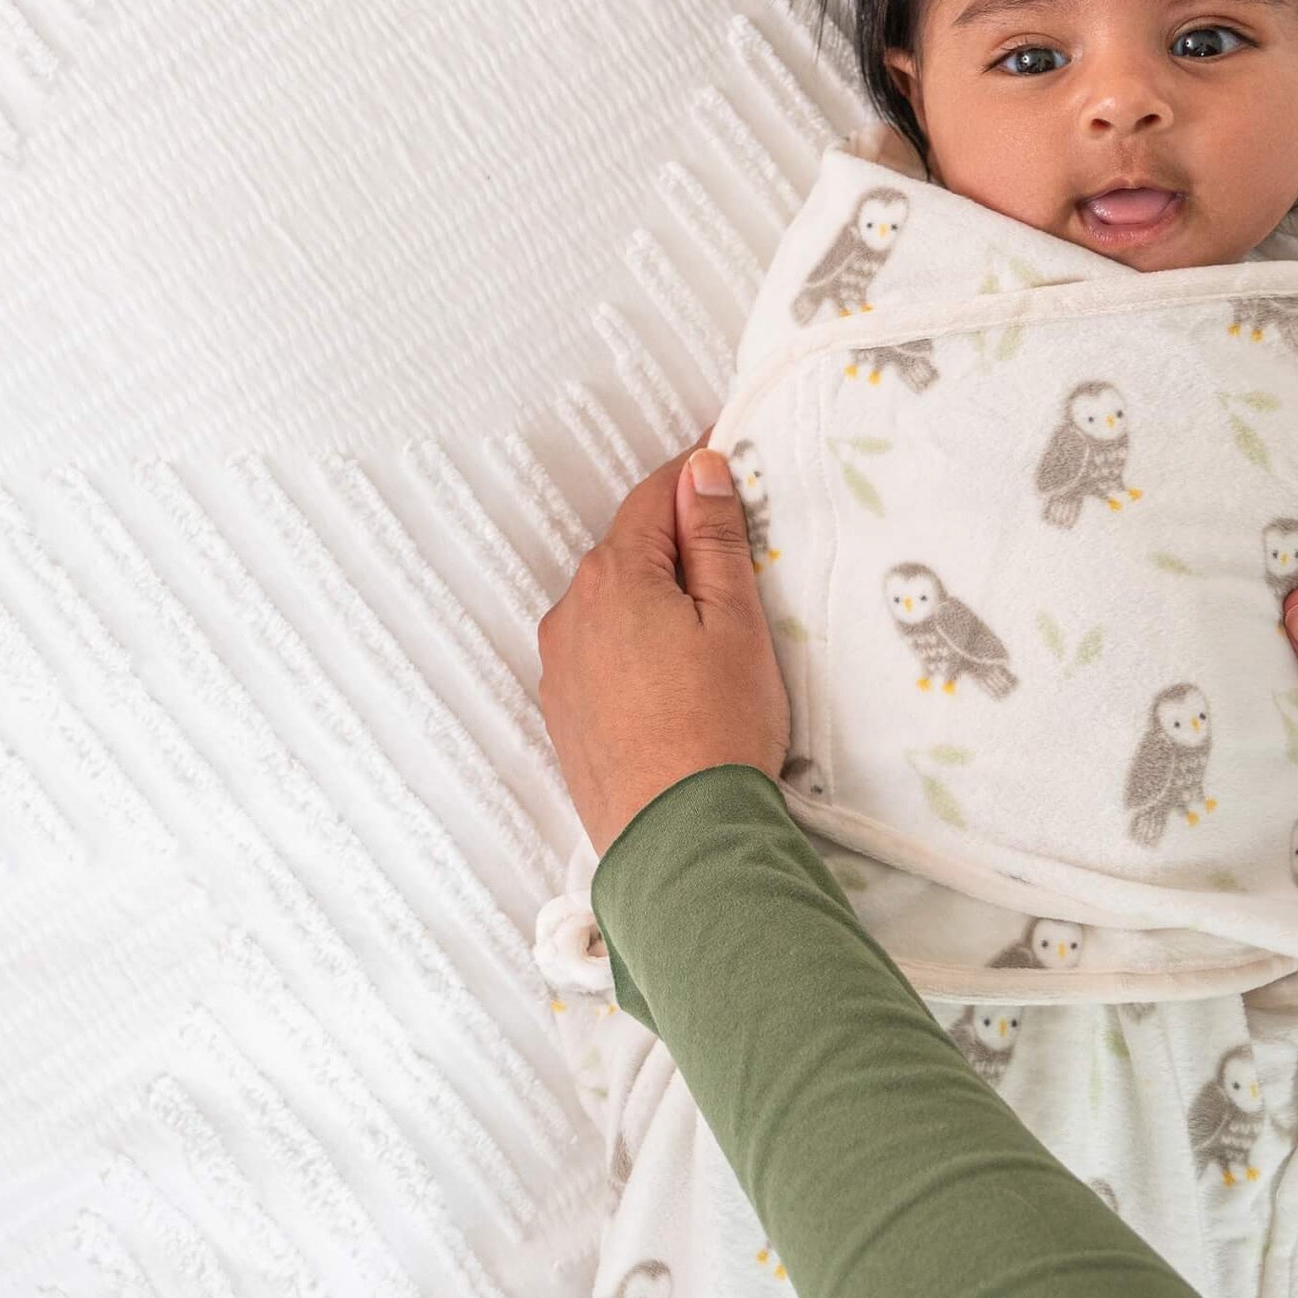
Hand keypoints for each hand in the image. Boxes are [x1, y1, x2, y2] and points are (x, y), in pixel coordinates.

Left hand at [537, 432, 790, 857]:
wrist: (680, 840)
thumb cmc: (718, 726)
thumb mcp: (736, 620)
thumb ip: (714, 539)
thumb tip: (701, 471)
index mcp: (614, 577)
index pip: (654, 496)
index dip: (695, 473)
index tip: (728, 457)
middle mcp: (571, 612)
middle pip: (629, 548)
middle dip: (678, 538)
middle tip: (738, 551)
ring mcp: (559, 665)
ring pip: (611, 600)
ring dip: (654, 592)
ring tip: (711, 623)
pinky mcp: (563, 711)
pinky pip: (599, 649)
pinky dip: (634, 640)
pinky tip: (674, 671)